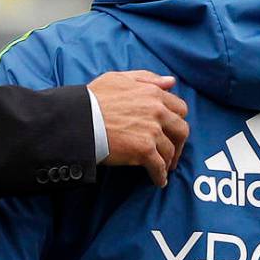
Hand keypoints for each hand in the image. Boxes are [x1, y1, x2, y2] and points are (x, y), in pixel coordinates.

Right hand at [87, 70, 188, 186]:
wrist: (78, 119)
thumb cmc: (93, 98)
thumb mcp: (119, 78)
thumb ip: (147, 78)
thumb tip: (171, 81)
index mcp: (153, 93)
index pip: (179, 107)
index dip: (176, 120)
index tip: (171, 129)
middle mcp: (157, 111)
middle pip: (181, 130)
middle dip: (179, 143)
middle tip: (172, 151)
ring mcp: (152, 131)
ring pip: (170, 150)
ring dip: (168, 161)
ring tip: (162, 167)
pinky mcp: (144, 150)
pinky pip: (159, 167)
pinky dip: (160, 176)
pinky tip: (158, 181)